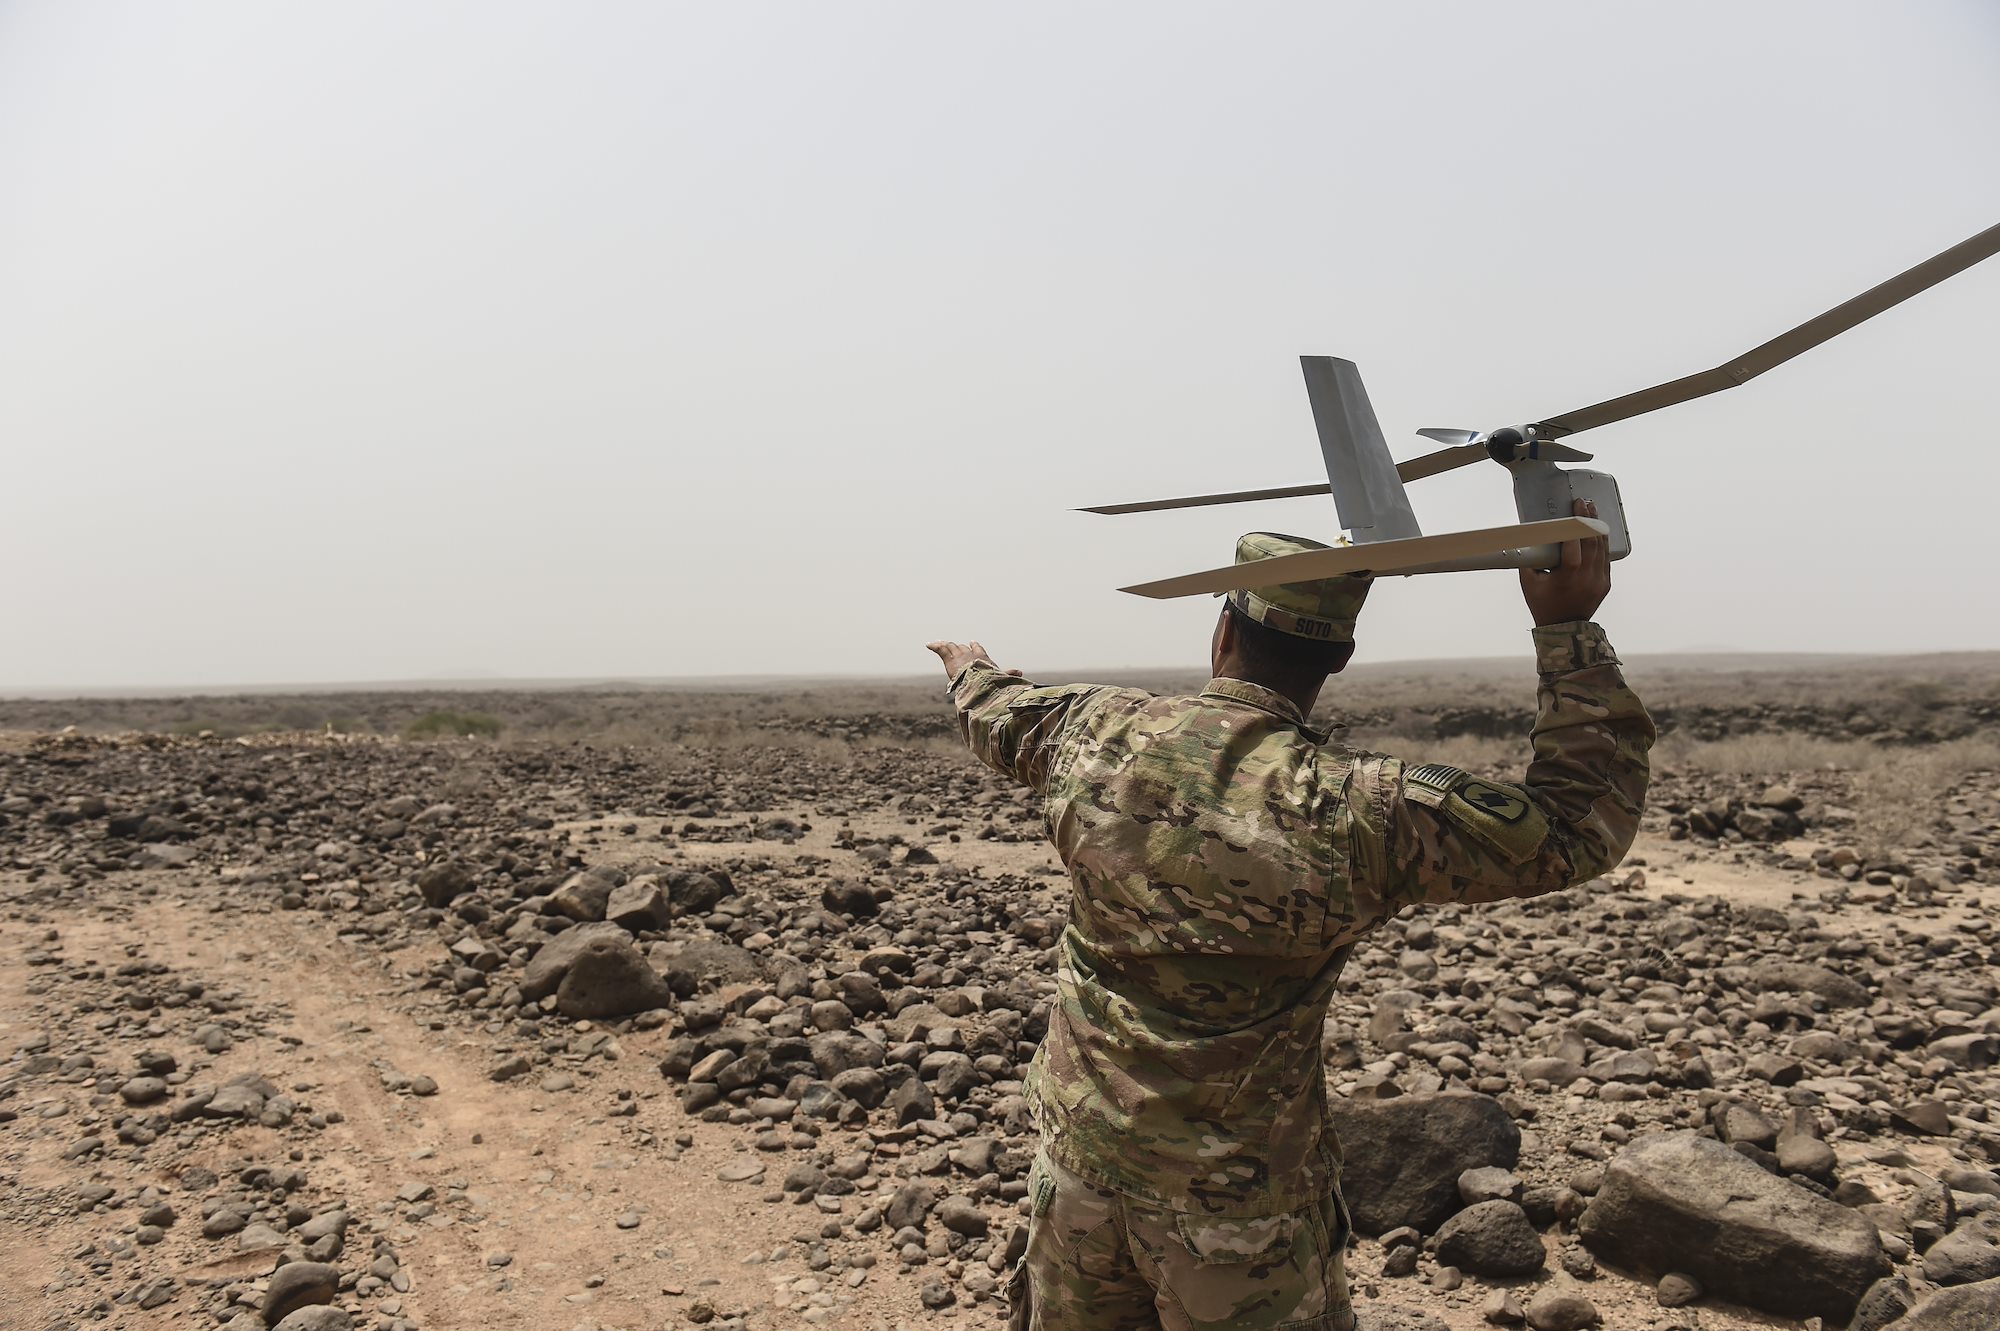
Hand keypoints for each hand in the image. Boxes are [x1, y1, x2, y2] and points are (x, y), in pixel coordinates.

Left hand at [925, 640, 1020, 682]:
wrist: (979, 679)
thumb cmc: (991, 680)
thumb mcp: (1001, 678)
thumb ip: (1009, 674)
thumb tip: (1021, 673)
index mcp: (982, 658)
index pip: (977, 649)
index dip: (974, 646)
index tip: (972, 642)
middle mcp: (970, 654)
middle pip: (963, 648)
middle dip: (959, 647)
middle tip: (954, 646)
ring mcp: (959, 655)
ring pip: (951, 647)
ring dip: (946, 645)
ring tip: (940, 644)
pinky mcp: (949, 659)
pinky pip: (940, 649)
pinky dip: (934, 645)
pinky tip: (928, 644)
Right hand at [1520, 498, 1611, 626]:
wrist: (1563, 629)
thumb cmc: (1543, 604)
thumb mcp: (1528, 582)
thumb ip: (1528, 559)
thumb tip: (1528, 537)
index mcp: (1569, 574)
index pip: (1576, 540)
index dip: (1578, 520)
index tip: (1577, 505)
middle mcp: (1588, 576)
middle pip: (1592, 540)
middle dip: (1590, 518)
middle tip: (1586, 503)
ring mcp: (1599, 580)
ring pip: (1603, 547)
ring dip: (1598, 527)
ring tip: (1594, 511)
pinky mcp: (1605, 583)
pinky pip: (1606, 558)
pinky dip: (1602, 543)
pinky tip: (1598, 532)